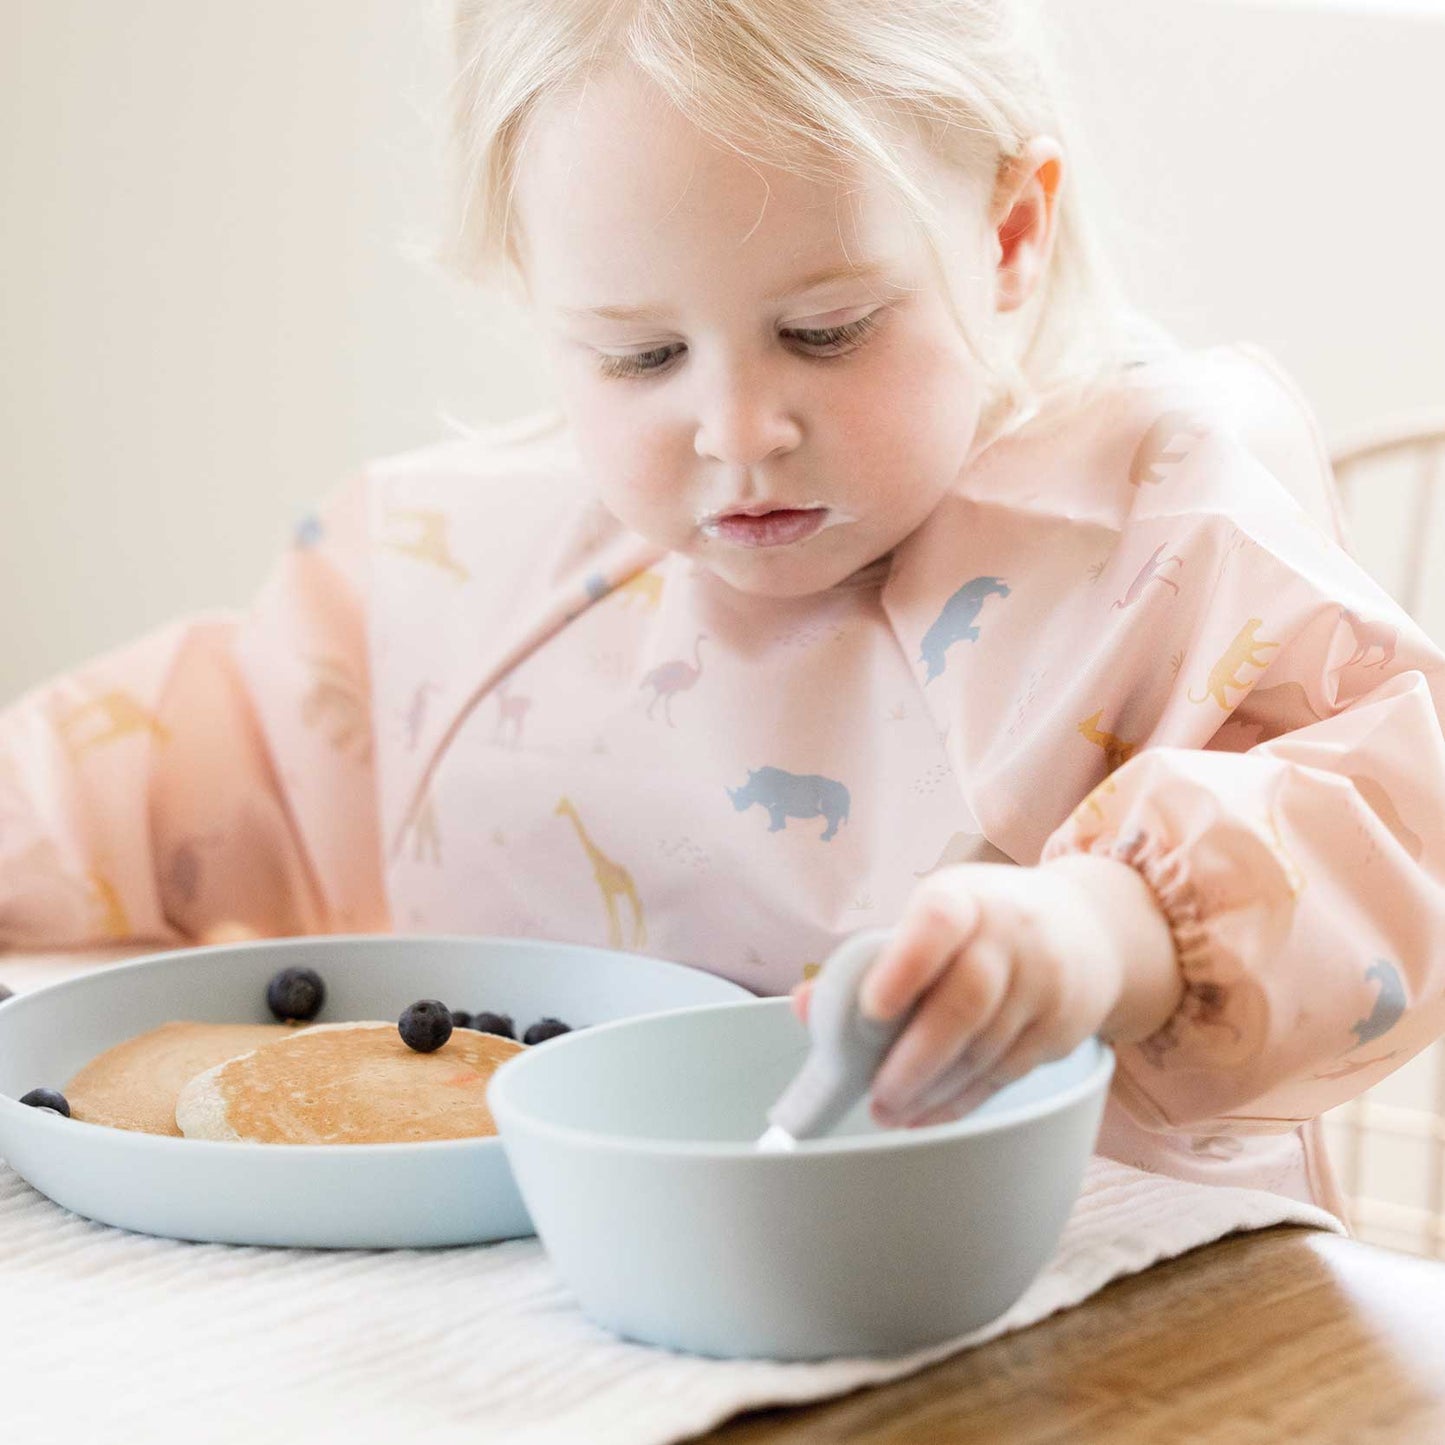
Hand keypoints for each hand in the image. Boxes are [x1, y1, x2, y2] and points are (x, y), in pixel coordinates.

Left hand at [790, 854, 1179, 1126]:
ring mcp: (1044, 982)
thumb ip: (870, 960)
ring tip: (891, 1111)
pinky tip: (928, 1113)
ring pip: (985, 1049)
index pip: (938, 923)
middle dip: (913, 1058)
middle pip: (965, 1002)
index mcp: (963, 899)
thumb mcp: (934, 918)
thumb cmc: (985, 925)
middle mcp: (1011, 936)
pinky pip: (1007, 1075)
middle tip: (876, 1094)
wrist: (1090, 928)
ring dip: (933, 1089)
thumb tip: (805, 1006)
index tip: (871, 1010)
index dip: (904, 968)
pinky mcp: (1063, 1027)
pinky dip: (962, 1101)